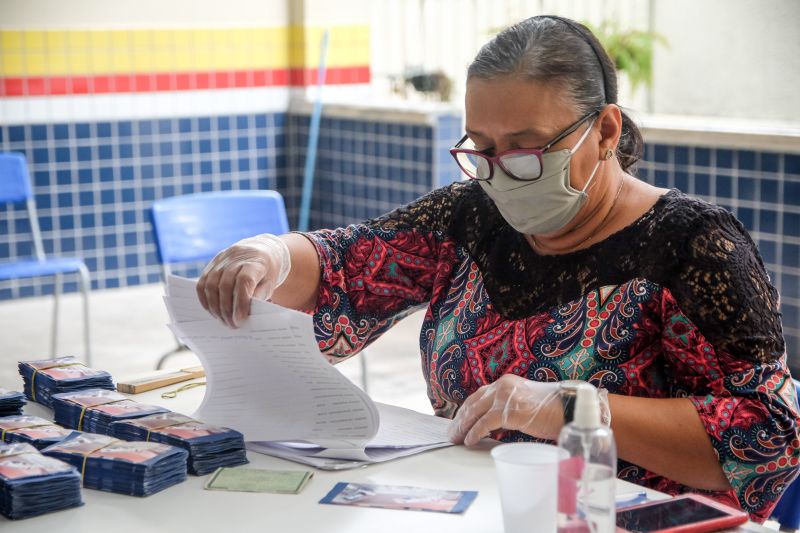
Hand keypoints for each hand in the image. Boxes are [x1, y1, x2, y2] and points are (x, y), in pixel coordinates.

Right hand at [196, 234, 290, 327]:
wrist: (260, 251)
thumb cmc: (266, 271)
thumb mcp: (269, 283)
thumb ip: (259, 296)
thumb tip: (244, 314)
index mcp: (254, 262)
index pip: (244, 281)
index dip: (241, 302)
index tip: (241, 320)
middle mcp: (235, 258)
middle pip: (225, 285)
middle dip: (227, 310)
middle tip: (232, 325)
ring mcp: (221, 260)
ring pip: (211, 285)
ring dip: (215, 307)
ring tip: (223, 321)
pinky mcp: (211, 264)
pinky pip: (202, 284)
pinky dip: (205, 300)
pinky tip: (213, 311)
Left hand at [448, 375, 562, 446]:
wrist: (569, 409)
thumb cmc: (551, 410)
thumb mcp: (524, 402)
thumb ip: (507, 407)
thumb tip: (491, 424)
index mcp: (506, 383)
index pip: (478, 395)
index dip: (466, 409)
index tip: (458, 420)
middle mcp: (502, 386)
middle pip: (473, 403)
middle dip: (460, 419)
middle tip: (452, 432)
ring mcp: (505, 397)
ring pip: (475, 412)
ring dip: (463, 427)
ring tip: (456, 438)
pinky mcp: (508, 411)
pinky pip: (484, 424)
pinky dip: (475, 433)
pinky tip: (470, 441)